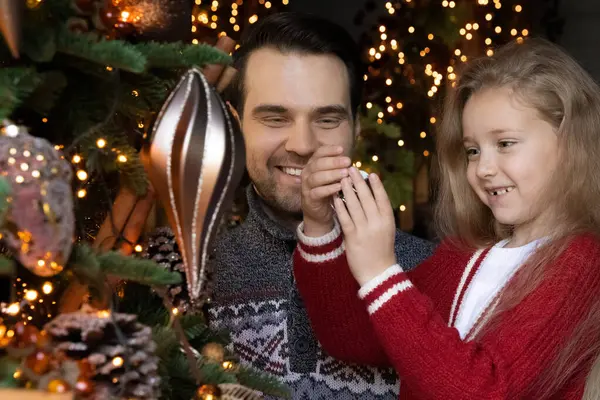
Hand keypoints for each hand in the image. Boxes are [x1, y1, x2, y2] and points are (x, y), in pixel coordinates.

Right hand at [301, 145, 351, 236]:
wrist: (319, 213)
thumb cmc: (328, 191)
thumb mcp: (332, 177)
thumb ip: (338, 167)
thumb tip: (349, 159)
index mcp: (313, 165)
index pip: (319, 153)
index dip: (329, 150)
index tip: (342, 149)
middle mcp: (307, 173)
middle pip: (318, 164)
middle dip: (334, 162)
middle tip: (348, 161)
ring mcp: (306, 186)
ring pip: (317, 177)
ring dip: (332, 174)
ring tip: (345, 173)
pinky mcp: (309, 198)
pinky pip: (317, 192)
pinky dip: (329, 189)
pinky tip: (339, 187)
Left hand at [333, 167, 396, 285]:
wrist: (377, 272)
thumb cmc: (381, 249)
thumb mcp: (386, 230)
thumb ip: (380, 215)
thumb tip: (374, 196)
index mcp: (388, 221)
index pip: (382, 198)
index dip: (377, 185)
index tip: (371, 173)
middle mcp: (377, 223)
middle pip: (367, 198)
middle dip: (358, 182)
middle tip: (352, 169)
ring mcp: (365, 230)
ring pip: (354, 205)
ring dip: (348, 190)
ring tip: (342, 178)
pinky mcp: (352, 238)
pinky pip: (345, 218)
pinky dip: (340, 206)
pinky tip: (336, 197)